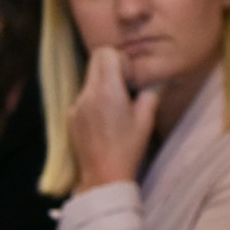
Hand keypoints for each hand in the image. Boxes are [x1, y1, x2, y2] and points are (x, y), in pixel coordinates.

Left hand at [68, 47, 160, 188]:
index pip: (105, 53)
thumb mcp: (146, 120)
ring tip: (116, 110)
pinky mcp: (70, 117)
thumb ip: (152, 93)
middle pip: (95, 62)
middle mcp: (87, 93)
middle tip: (125, 89)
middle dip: (112, 69)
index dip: (121, 60)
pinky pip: (83, 98)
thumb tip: (159, 79)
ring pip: (89, 80)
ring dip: (103, 86)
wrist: (103, 176)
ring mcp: (75, 105)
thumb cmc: (128, 148)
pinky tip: (104, 123)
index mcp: (106, 90)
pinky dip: (94, 102)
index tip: (130, 79)